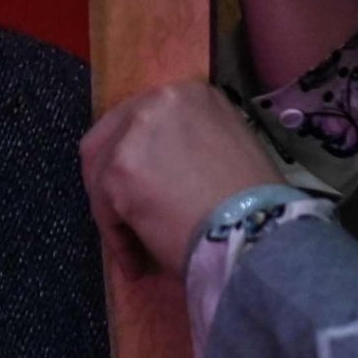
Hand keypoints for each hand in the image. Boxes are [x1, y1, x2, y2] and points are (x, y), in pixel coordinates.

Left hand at [82, 82, 282, 277]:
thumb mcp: (226, 148)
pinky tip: (136, 263)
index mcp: (188, 94)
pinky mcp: (117, 170)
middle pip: (108, 139)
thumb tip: (161, 169)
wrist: (258, 233)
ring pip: (100, 175)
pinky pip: (103, 209)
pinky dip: (117, 238)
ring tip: (136, 250)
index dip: (136, 159)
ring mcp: (134, 133)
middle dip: (109, 182)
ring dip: (114, 214)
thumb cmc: (254, 204)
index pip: (138, 120)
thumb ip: (188, 145)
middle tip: (122, 218)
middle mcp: (158, 100)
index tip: (141, 190)